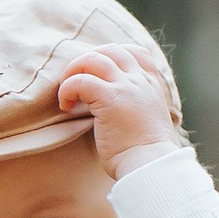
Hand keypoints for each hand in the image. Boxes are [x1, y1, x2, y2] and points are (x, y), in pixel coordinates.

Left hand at [55, 50, 184, 177]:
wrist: (151, 167)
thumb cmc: (147, 156)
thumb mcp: (149, 123)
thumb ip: (137, 108)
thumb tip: (118, 111)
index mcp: (152, 86)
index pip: (135, 52)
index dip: (112, 56)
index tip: (98, 73)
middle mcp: (140, 81)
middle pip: (110, 50)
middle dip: (88, 60)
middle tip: (75, 80)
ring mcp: (126, 87)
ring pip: (93, 59)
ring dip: (74, 71)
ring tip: (67, 92)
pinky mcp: (109, 98)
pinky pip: (80, 81)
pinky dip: (67, 89)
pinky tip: (66, 105)